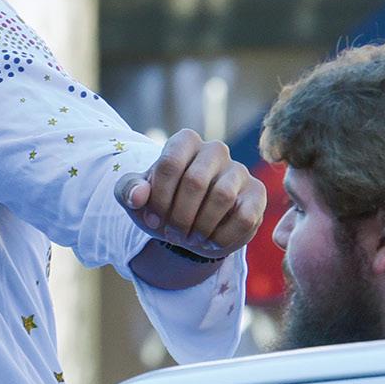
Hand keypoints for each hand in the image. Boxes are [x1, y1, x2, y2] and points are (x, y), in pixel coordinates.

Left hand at [120, 130, 266, 260]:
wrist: (190, 229)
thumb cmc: (164, 207)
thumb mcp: (138, 200)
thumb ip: (128, 191)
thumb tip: (138, 195)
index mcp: (185, 142)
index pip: (170, 164)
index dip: (158, 198)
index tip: (151, 220)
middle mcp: (215, 149)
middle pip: (196, 181)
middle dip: (179, 216)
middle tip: (172, 234)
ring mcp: (239, 170)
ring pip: (222, 197)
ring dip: (201, 227)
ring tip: (191, 238)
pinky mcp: (256, 194)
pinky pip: (244, 216)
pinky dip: (222, 237)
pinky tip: (211, 241)